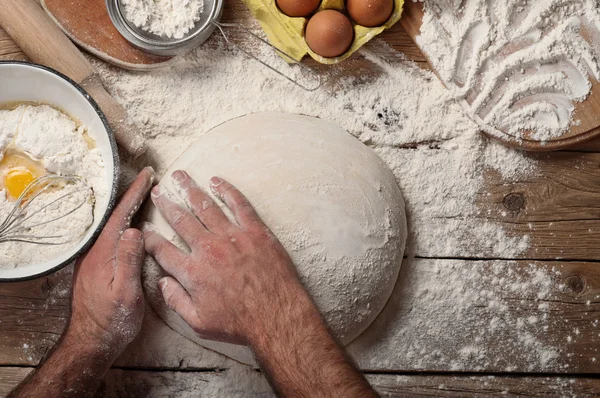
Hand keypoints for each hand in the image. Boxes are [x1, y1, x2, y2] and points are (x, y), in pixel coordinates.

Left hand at [67, 167, 153, 358]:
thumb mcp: (126, 293)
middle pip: (114, 215)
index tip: (148, 175)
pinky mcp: (95, 266)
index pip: (121, 215)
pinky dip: (122, 222)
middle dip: (131, 194)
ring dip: (127, 207)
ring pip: (111, 224)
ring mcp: (93, 258)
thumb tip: (134, 229)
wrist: (90, 341)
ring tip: (142, 194)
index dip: (135, 193)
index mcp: (103, 254)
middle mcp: (95, 252)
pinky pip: (110, 236)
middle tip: (147, 178)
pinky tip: (130, 223)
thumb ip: (129, 261)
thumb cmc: (112, 321)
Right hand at [144, 170, 308, 345]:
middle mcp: (209, 249)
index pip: (163, 250)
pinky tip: (217, 181)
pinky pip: (239, 204)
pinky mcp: (255, 231)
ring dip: (190, 189)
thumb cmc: (240, 323)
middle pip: (181, 220)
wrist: (278, 316)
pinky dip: (227, 190)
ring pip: (206, 206)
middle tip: (157, 192)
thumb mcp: (199, 322)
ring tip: (179, 176)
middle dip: (166, 204)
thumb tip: (162, 283)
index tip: (143, 230)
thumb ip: (176, 301)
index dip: (150, 239)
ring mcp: (233, 237)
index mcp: (192, 272)